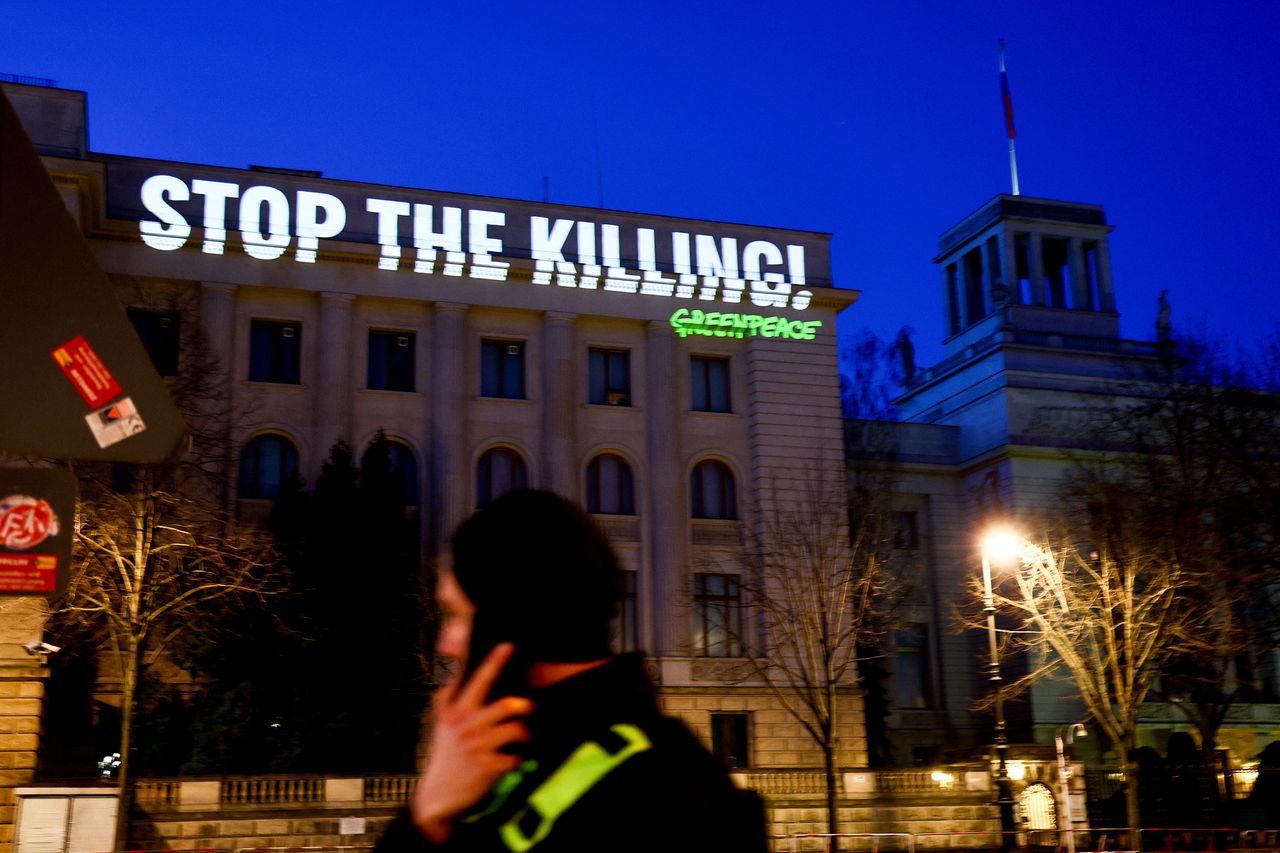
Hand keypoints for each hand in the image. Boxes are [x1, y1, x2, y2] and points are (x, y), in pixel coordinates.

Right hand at [410, 643, 533, 842]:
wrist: (438, 795)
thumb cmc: (448, 753)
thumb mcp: (445, 722)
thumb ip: (454, 698)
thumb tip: (459, 669)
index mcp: (453, 709)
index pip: (473, 680)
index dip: (493, 662)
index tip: (507, 646)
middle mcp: (464, 724)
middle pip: (504, 705)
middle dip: (523, 705)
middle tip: (527, 707)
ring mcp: (475, 746)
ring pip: (515, 729)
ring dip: (524, 734)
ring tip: (521, 737)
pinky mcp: (485, 767)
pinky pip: (515, 757)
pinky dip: (517, 759)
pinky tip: (510, 761)